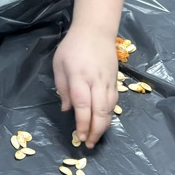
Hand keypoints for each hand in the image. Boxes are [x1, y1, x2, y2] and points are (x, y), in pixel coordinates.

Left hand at [52, 28, 117, 148]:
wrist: (96, 30)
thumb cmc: (73, 46)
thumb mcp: (59, 63)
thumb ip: (62, 87)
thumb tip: (66, 109)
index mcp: (79, 76)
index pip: (83, 104)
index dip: (82, 123)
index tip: (79, 136)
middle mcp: (96, 81)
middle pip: (100, 111)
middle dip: (95, 131)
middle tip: (89, 144)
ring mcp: (108, 81)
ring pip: (110, 108)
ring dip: (104, 126)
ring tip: (95, 138)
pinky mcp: (115, 80)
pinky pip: (114, 102)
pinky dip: (109, 115)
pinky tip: (103, 122)